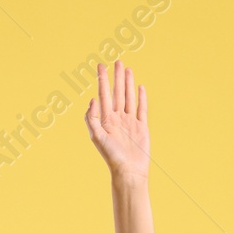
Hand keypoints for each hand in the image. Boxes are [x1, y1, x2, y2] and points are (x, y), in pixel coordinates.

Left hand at [85, 59, 148, 179]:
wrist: (129, 171)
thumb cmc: (111, 157)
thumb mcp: (97, 137)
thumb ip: (92, 118)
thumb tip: (93, 99)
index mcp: (105, 120)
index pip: (103, 95)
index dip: (102, 80)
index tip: (101, 66)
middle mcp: (117, 119)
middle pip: (117, 93)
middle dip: (116, 78)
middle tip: (116, 61)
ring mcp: (130, 122)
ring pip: (129, 98)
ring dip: (128, 84)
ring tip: (127, 69)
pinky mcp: (141, 127)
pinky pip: (141, 109)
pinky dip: (141, 98)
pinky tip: (139, 87)